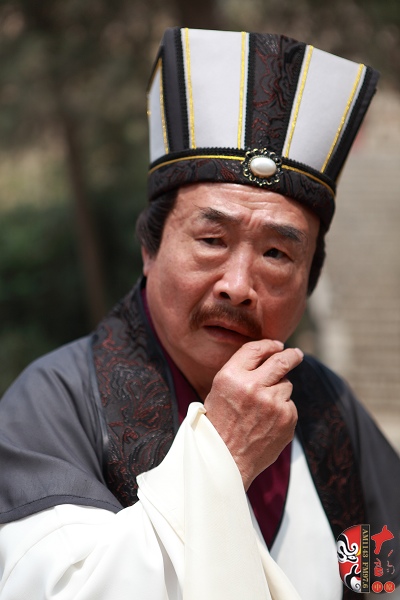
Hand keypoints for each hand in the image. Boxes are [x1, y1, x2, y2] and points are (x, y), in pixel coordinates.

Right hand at [204, 340, 302, 489]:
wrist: (225, 459)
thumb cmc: (220, 422)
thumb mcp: (220, 390)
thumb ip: (242, 371)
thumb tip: (272, 354)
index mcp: (231, 376)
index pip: (256, 349)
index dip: (269, 345)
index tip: (277, 346)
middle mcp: (252, 386)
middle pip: (281, 360)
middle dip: (291, 355)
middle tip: (296, 354)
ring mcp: (272, 403)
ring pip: (286, 385)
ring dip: (279, 390)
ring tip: (263, 408)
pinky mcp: (287, 418)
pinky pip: (290, 405)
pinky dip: (282, 410)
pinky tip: (268, 422)